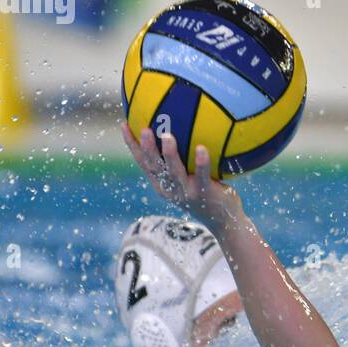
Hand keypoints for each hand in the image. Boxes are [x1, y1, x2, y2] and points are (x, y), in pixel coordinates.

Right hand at [121, 121, 242, 230]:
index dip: (132, 145)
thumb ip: (181, 160)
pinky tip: (202, 148)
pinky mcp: (204, 193)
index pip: (143, 163)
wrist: (223, 221)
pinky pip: (202, 175)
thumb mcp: (188, 178)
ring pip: (174, 172)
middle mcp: (171, 189)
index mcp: (162, 184)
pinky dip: (201, 162)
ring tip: (167, 136)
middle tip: (144, 129)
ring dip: (169, 154)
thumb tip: (181, 129)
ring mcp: (186, 192)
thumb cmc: (205, 193)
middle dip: (146, 148)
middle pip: (154, 167)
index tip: (124, 125)